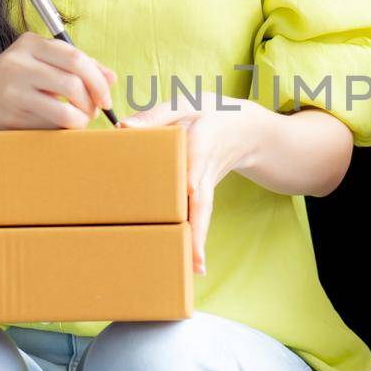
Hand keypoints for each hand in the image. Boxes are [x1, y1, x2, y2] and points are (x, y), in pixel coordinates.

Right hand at [0, 32, 117, 129]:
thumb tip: (111, 77)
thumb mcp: (38, 62)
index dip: (99, 78)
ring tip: (82, 119)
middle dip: (95, 97)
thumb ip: (73, 65)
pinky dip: (67, 126)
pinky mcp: (12, 112)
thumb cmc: (11, 79)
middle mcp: (20, 61)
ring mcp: (14, 87)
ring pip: (66, 103)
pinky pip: (52, 121)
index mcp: (30, 43)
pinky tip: (66, 126)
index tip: (106, 96)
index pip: (76, 57)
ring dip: (83, 116)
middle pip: (75, 79)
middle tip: (98, 109)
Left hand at [121, 95, 267, 274]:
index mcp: (204, 138)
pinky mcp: (205, 193)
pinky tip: (193, 263)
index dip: (193, 170)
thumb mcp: (186, 102)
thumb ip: (156, 115)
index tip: (190, 187)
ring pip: (204, 214)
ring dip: (200, 240)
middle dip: (200, 226)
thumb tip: (123, 127)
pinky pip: (201, 216)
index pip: (198, 155)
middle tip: (197, 254)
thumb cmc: (209, 112)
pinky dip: (198, 239)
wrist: (247, 129)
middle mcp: (207, 167)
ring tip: (197, 268)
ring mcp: (208, 184)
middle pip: (203, 199)